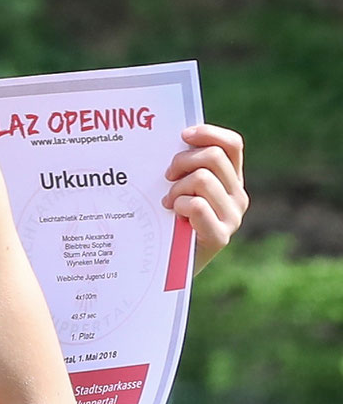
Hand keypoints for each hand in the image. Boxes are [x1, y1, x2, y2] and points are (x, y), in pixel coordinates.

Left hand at [164, 123, 246, 272]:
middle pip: (213, 157)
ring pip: (203, 178)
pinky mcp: (220, 236)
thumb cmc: (167, 222)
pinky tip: (173, 215)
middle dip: (182, 161)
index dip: (208, 133)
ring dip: (177, 187)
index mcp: (230, 180)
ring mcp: (232, 217)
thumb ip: (182, 167)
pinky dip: (180, 205)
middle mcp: (238, 196)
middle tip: (166, 177)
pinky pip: (198, 205)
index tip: (182, 135)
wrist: (169, 270)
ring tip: (168, 202)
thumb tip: (170, 138)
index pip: (232, 144)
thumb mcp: (178, 188)